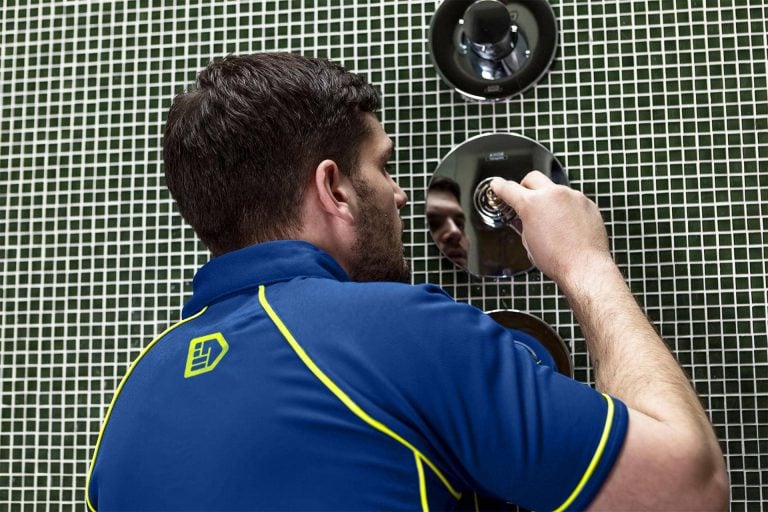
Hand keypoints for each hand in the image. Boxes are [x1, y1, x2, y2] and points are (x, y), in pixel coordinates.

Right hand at [490, 171, 611, 284]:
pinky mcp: (587, 203)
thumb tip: (523, 219)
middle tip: (525, 199)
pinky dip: (566, 207)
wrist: (585, 267)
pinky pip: (572, 199)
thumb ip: (523, 224)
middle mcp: (553, 195)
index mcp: (532, 204)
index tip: (497, 185)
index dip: (499, 187)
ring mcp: (573, 196)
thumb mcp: (529, 242)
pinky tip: (567, 224)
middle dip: (525, 186)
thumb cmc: (558, 260)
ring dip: (548, 199)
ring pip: (554, 189)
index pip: (509, 189)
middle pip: (533, 178)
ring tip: (551, 220)